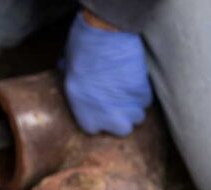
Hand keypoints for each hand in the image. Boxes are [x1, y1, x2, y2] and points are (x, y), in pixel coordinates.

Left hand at [64, 11, 151, 135]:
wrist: (105, 38)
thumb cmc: (81, 52)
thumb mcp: (66, 70)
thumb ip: (70, 80)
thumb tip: (64, 70)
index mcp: (85, 115)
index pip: (94, 130)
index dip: (98, 118)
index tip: (99, 108)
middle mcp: (108, 117)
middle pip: (122, 129)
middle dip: (122, 118)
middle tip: (117, 103)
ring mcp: (128, 107)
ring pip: (138, 117)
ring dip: (134, 107)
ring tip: (127, 92)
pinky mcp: (143, 94)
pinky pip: (146, 101)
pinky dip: (142, 94)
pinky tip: (134, 82)